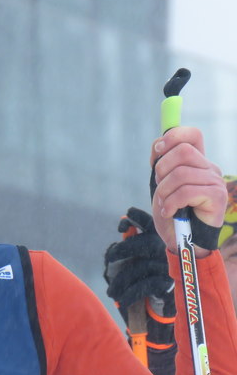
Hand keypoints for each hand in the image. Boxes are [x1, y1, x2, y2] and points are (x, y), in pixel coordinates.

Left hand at [104, 207, 174, 347]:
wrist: (154, 314)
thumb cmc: (136, 283)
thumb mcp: (125, 265)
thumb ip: (122, 250)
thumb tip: (124, 233)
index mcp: (155, 241)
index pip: (149, 223)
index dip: (136, 218)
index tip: (121, 228)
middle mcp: (164, 251)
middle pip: (142, 243)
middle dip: (122, 250)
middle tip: (110, 260)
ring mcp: (167, 267)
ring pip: (140, 267)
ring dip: (121, 281)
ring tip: (111, 292)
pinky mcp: (168, 283)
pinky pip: (145, 285)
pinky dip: (130, 293)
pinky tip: (121, 299)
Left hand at [150, 126, 226, 256]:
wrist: (182, 239)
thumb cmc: (172, 211)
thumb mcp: (161, 184)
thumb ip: (160, 163)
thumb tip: (158, 144)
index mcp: (196, 161)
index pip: (192, 134)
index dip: (172, 137)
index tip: (157, 152)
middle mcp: (208, 167)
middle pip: (182, 151)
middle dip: (162, 169)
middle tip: (160, 186)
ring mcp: (214, 181)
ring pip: (180, 174)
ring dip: (163, 192)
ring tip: (164, 203)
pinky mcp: (216, 197)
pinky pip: (186, 192)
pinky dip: (170, 203)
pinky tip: (169, 212)